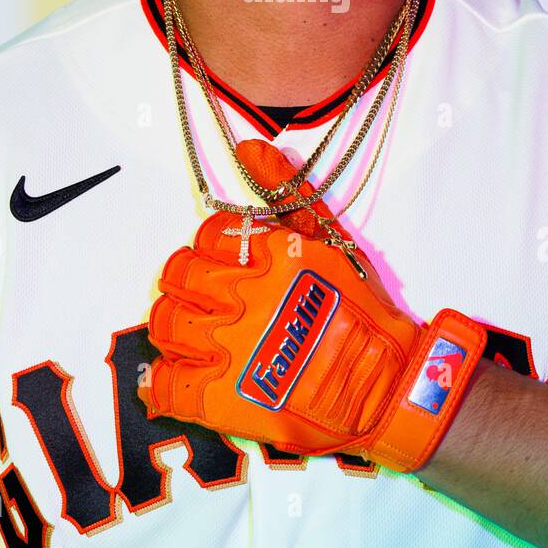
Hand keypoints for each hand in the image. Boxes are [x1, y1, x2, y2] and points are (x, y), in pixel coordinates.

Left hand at [139, 140, 485, 472]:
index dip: (210, 248)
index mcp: (272, 257)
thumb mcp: (329, 240)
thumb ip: (287, 193)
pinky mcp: (223, 398)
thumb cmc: (359, 311)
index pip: (208, 236)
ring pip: (166, 324)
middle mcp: (247, 297)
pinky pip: (168, 384)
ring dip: (172, 326)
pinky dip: (164, 383)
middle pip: (178, 277)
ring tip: (193, 335)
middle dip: (184, 283)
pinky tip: (179, 379)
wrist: (382, 387)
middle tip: (201, 297)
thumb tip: (250, 148)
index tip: (222, 262)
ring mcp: (231, 350)